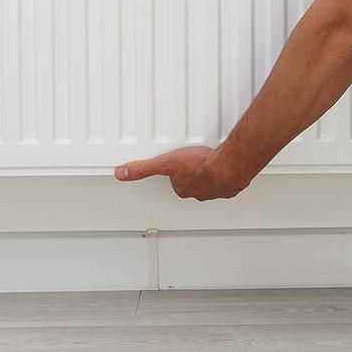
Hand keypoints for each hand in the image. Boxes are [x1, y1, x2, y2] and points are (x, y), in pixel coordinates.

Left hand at [113, 145, 249, 199]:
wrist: (227, 166)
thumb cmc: (200, 165)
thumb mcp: (164, 162)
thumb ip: (142, 168)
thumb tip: (123, 173)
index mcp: (183, 188)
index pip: (176, 181)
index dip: (176, 171)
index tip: (178, 164)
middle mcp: (198, 191)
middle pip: (191, 182)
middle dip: (192, 172)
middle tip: (193, 160)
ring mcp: (214, 189)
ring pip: (208, 182)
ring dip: (208, 174)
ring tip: (208, 161)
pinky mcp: (228, 184)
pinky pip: (225, 181)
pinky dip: (224, 175)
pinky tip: (223, 164)